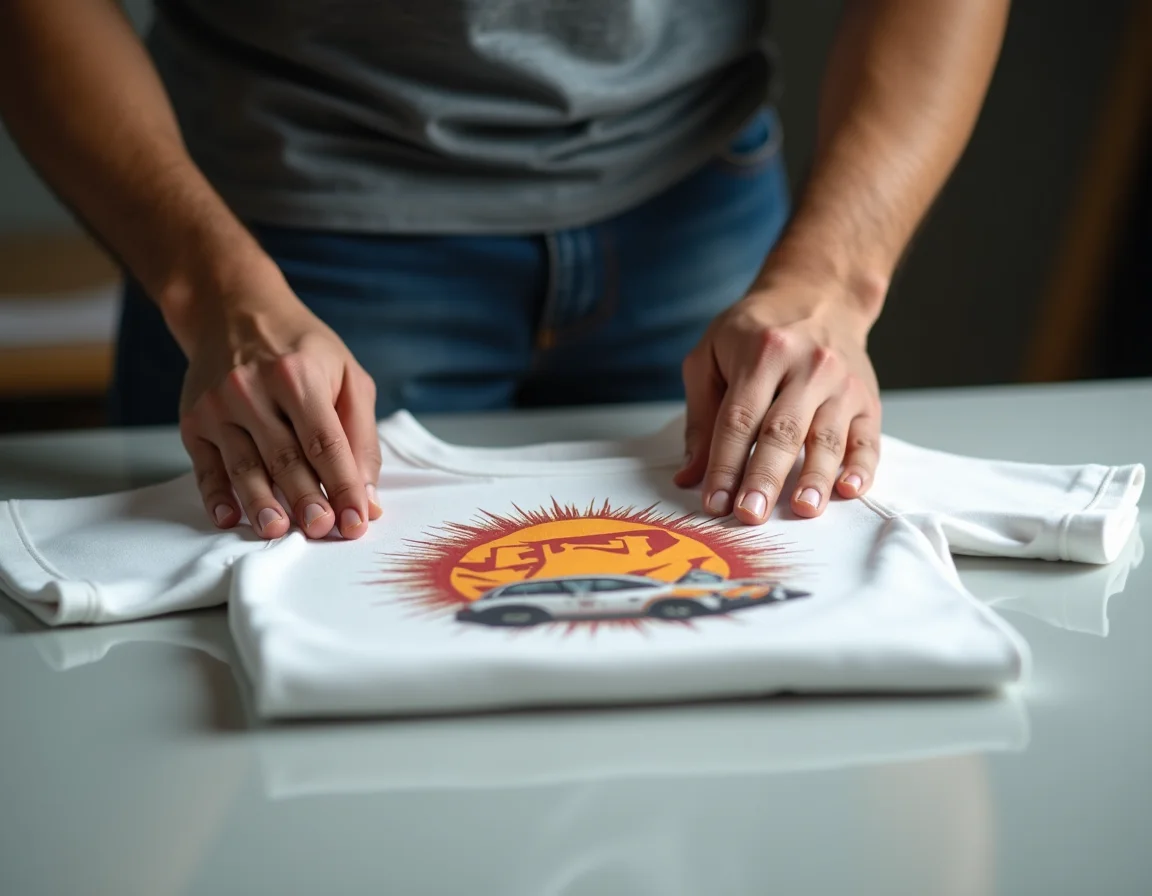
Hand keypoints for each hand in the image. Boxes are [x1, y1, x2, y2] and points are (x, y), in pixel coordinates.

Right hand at [174, 263, 383, 539]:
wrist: (233, 311)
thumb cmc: (302, 349)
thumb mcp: (346, 375)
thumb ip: (361, 436)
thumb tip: (368, 498)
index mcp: (298, 375)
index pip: (325, 441)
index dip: (343, 484)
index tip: (357, 520)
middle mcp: (252, 389)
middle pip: (284, 456)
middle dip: (305, 498)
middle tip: (323, 530)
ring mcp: (217, 406)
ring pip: (243, 466)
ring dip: (262, 503)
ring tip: (279, 531)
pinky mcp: (193, 421)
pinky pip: (205, 467)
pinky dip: (216, 496)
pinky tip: (230, 518)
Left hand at [675, 276, 881, 523]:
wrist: (820, 295)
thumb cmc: (756, 332)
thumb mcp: (712, 355)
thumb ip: (701, 417)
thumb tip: (690, 477)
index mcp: (762, 353)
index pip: (739, 418)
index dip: (725, 463)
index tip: (714, 502)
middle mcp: (807, 366)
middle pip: (782, 431)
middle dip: (765, 477)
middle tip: (750, 514)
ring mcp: (842, 383)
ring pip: (827, 437)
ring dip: (814, 478)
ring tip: (801, 510)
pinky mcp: (868, 399)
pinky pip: (868, 438)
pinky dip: (861, 467)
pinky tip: (848, 490)